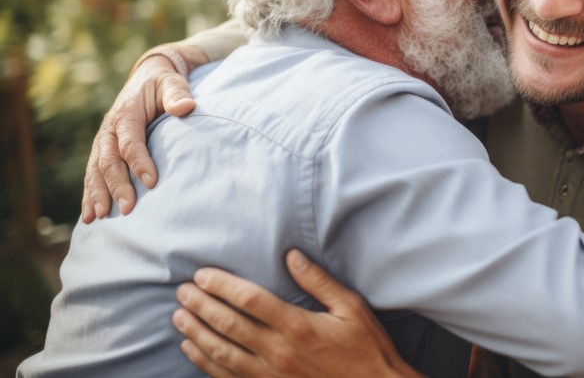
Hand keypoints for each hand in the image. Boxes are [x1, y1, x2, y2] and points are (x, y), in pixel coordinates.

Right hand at [80, 47, 200, 222]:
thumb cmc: (163, 84)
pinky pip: (93, 174)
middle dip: (117, 186)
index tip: (152, 183)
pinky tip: (90, 216)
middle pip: (109, 161)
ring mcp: (103, 141)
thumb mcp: (171, 82)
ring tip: (102, 217)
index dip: (140, 162)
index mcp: (126, 113)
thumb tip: (186, 107)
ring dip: (97, 194)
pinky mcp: (103, 151)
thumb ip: (177, 94)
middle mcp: (109, 129)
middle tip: (129, 209)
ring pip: (95, 171)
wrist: (147, 78)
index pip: (130, 142)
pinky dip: (89, 195)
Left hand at [172, 249, 421, 377]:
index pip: (249, 299)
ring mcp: (271, 374)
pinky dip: (205, 363)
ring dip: (196, 333)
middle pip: (228, 324)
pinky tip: (192, 350)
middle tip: (182, 291)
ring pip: (221, 352)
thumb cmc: (366, 348)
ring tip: (178, 316)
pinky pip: (228, 377)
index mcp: (297, 325)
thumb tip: (291, 256)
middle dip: (201, 305)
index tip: (203, 274)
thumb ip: (319, 281)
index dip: (222, 285)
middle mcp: (278, 351)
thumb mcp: (352, 308)